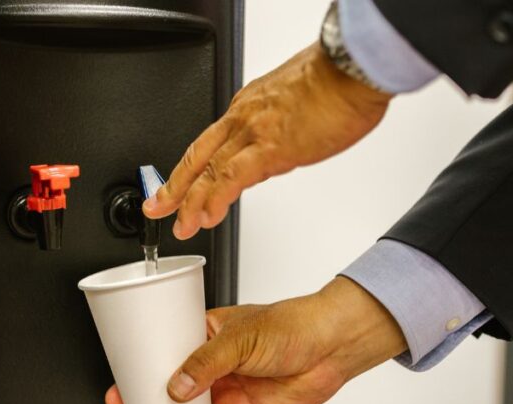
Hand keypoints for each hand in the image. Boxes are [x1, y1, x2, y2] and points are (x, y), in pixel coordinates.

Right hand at [104, 276, 406, 403]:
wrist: (331, 348)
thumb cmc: (293, 325)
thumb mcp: (241, 338)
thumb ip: (206, 363)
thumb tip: (178, 385)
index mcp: (208, 332)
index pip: (166, 345)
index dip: (142, 358)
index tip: (122, 369)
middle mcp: (215, 361)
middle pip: (172, 379)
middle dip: (145, 391)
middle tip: (123, 402)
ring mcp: (227, 386)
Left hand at [144, 42, 392, 239]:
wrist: (353, 68)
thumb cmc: (338, 81)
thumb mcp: (299, 102)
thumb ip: (285, 126)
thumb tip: (286, 144)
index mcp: (249, 105)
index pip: (213, 142)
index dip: (197, 167)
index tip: (189, 184)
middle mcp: (244, 117)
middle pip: (198, 155)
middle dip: (175, 185)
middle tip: (159, 207)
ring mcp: (254, 133)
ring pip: (208, 170)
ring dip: (190, 202)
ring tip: (182, 225)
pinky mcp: (270, 149)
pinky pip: (230, 178)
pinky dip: (215, 199)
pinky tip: (208, 216)